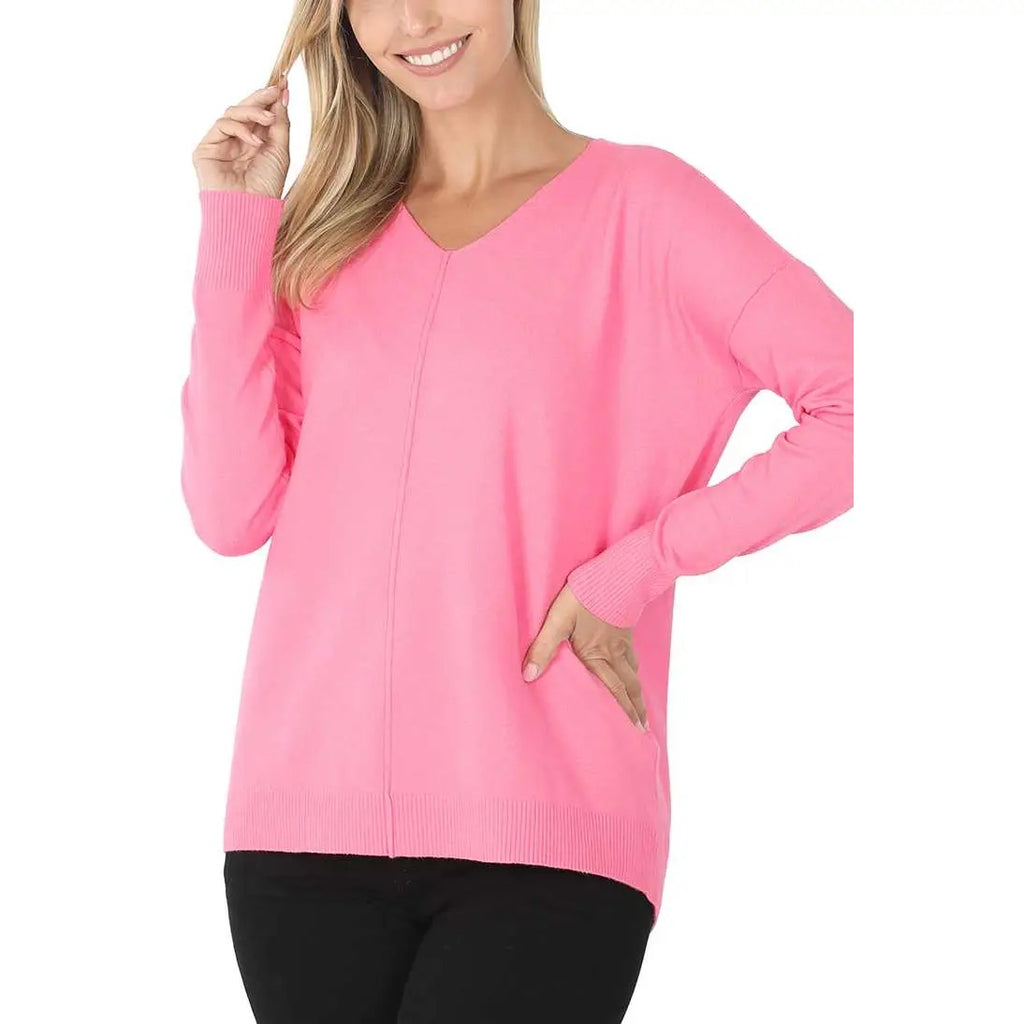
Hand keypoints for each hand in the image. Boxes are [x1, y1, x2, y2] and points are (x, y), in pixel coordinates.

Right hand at [192, 77, 290, 197]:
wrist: (250, 210)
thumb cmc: (266, 187)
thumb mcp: (279, 151)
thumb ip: (279, 123)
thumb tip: (282, 95)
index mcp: (255, 144)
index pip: (259, 115)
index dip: (269, 99)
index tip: (283, 84)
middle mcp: (237, 142)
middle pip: (245, 110)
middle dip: (261, 97)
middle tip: (275, 88)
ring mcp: (220, 145)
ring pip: (232, 113)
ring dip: (252, 112)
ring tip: (268, 120)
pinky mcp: (206, 149)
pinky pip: (222, 125)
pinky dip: (240, 128)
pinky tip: (254, 141)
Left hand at [522, 585, 648, 729]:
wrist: (617, 574)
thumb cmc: (586, 596)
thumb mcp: (558, 620)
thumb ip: (543, 647)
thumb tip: (528, 676)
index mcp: (597, 656)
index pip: (614, 691)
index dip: (625, 710)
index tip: (636, 728)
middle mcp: (614, 653)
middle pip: (629, 686)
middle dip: (636, 707)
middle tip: (643, 726)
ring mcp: (622, 641)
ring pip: (633, 671)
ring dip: (636, 690)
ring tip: (639, 703)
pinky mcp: (625, 628)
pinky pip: (633, 656)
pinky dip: (635, 668)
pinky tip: (632, 667)